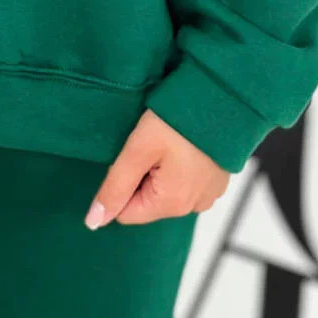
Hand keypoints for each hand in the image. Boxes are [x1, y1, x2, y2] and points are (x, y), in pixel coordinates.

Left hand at [84, 109, 228, 227]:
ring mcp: (208, 193)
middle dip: (142, 174)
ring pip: (166, 190)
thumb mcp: (138, 149)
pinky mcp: (217, 179)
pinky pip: (186, 180)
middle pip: (147, 201)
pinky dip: (179, 164)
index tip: (134, 155)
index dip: (122, 182)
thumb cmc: (178, 119)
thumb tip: (94, 222)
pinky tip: (183, 141)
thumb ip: (115, 186)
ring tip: (169, 139)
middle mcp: (194, 206)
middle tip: (153, 143)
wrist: (223, 96)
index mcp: (172, 204)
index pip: (126, 212)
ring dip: (161, 168)